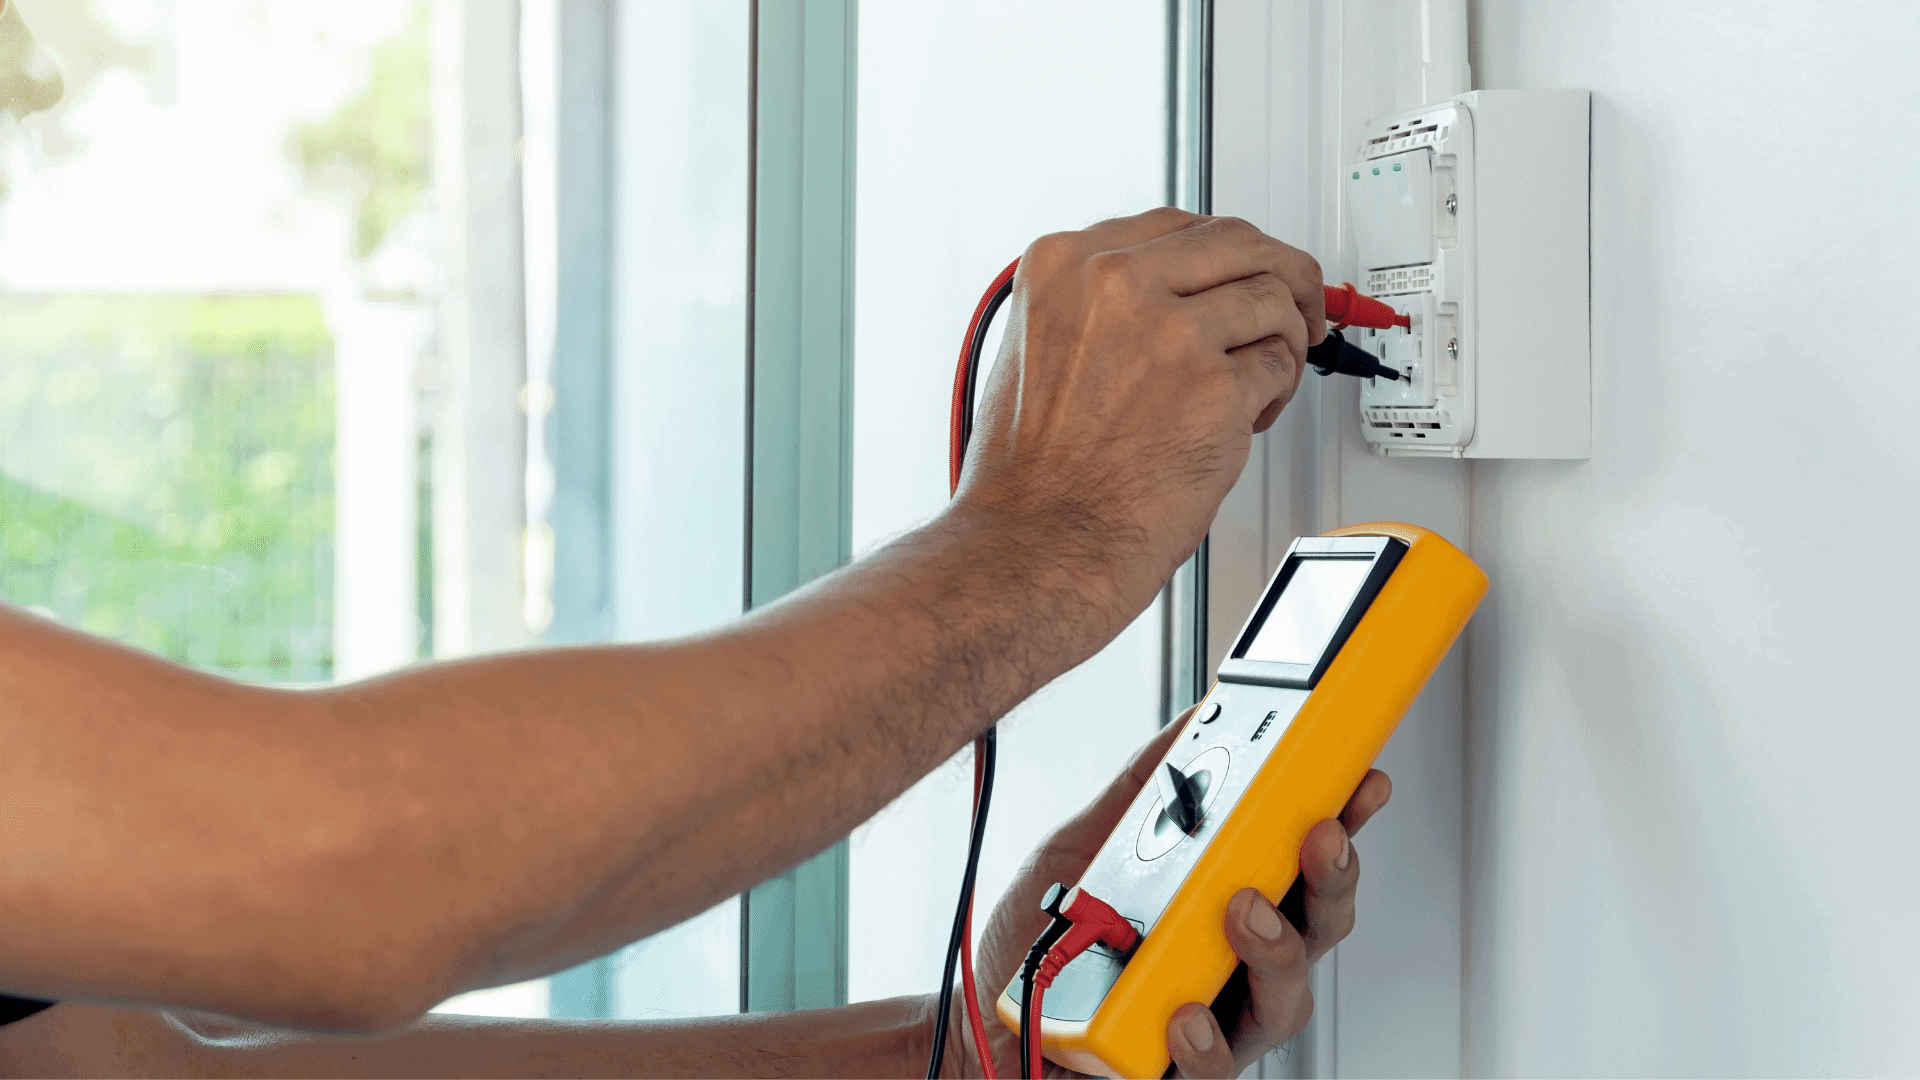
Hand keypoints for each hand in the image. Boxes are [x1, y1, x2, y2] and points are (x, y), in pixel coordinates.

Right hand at [950, 209, 1324, 628]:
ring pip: (1272, 298)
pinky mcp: (1217, 388)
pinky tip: (1248, 417)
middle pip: (1237, 242)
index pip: (1176, 225)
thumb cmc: (1028, 472)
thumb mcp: (1034, 348)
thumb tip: (1168, 289)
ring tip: (1262, 379)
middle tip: (1300, 302)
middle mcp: (1117, 285)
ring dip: (1284, 338)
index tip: (1241, 268)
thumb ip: (1095, 304)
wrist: (1035, 543)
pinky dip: (1277, 391)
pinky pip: (1280, 364)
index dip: (1222, 250)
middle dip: (1280, 271)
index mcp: (1065, 266)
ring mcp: (1171, 334)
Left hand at [955, 708, 1390, 1078]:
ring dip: (1276, 949)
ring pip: (1285, 999)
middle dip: (1331, 877)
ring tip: (1244, 910)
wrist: (979, 1017)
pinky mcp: (1178, 1072)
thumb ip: (1144, 790)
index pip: (1305, 860)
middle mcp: (1237, 963)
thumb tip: (1194, 720)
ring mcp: (1218, 1022)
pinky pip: (1212, 1067)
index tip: (1362, 779)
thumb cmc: (1045, 940)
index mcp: (1229, 901)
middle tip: (1317, 835)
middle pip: (1319, 925)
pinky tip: (1186, 1013)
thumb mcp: (1087, 845)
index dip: (1345, 819)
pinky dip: (1205, 1041)